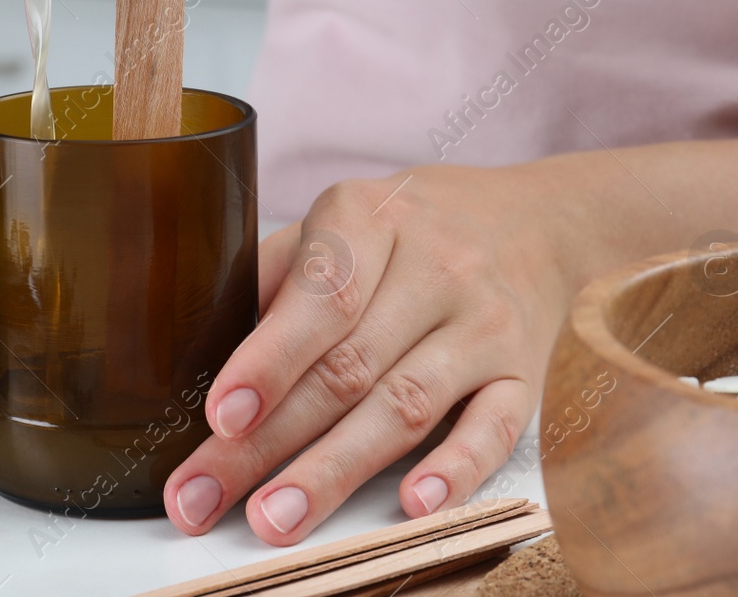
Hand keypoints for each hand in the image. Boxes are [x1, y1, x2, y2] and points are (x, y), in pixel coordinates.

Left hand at [163, 162, 599, 544]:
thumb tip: (200, 355)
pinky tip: (411, 505)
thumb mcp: (338, 221)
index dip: (269, 360)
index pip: (320, 294)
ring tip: (276, 518)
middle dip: (270, 441)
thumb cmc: (407, 231)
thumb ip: (275, 278)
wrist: (536, 222)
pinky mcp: (524, 376)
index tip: (221, 415)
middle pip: (348, 366)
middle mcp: (435, 268)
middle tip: (208, 496)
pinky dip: (455, 470)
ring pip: (406, 405)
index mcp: (370, 218)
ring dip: (336, 470)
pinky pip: (493, 428)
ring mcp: (485, 324)